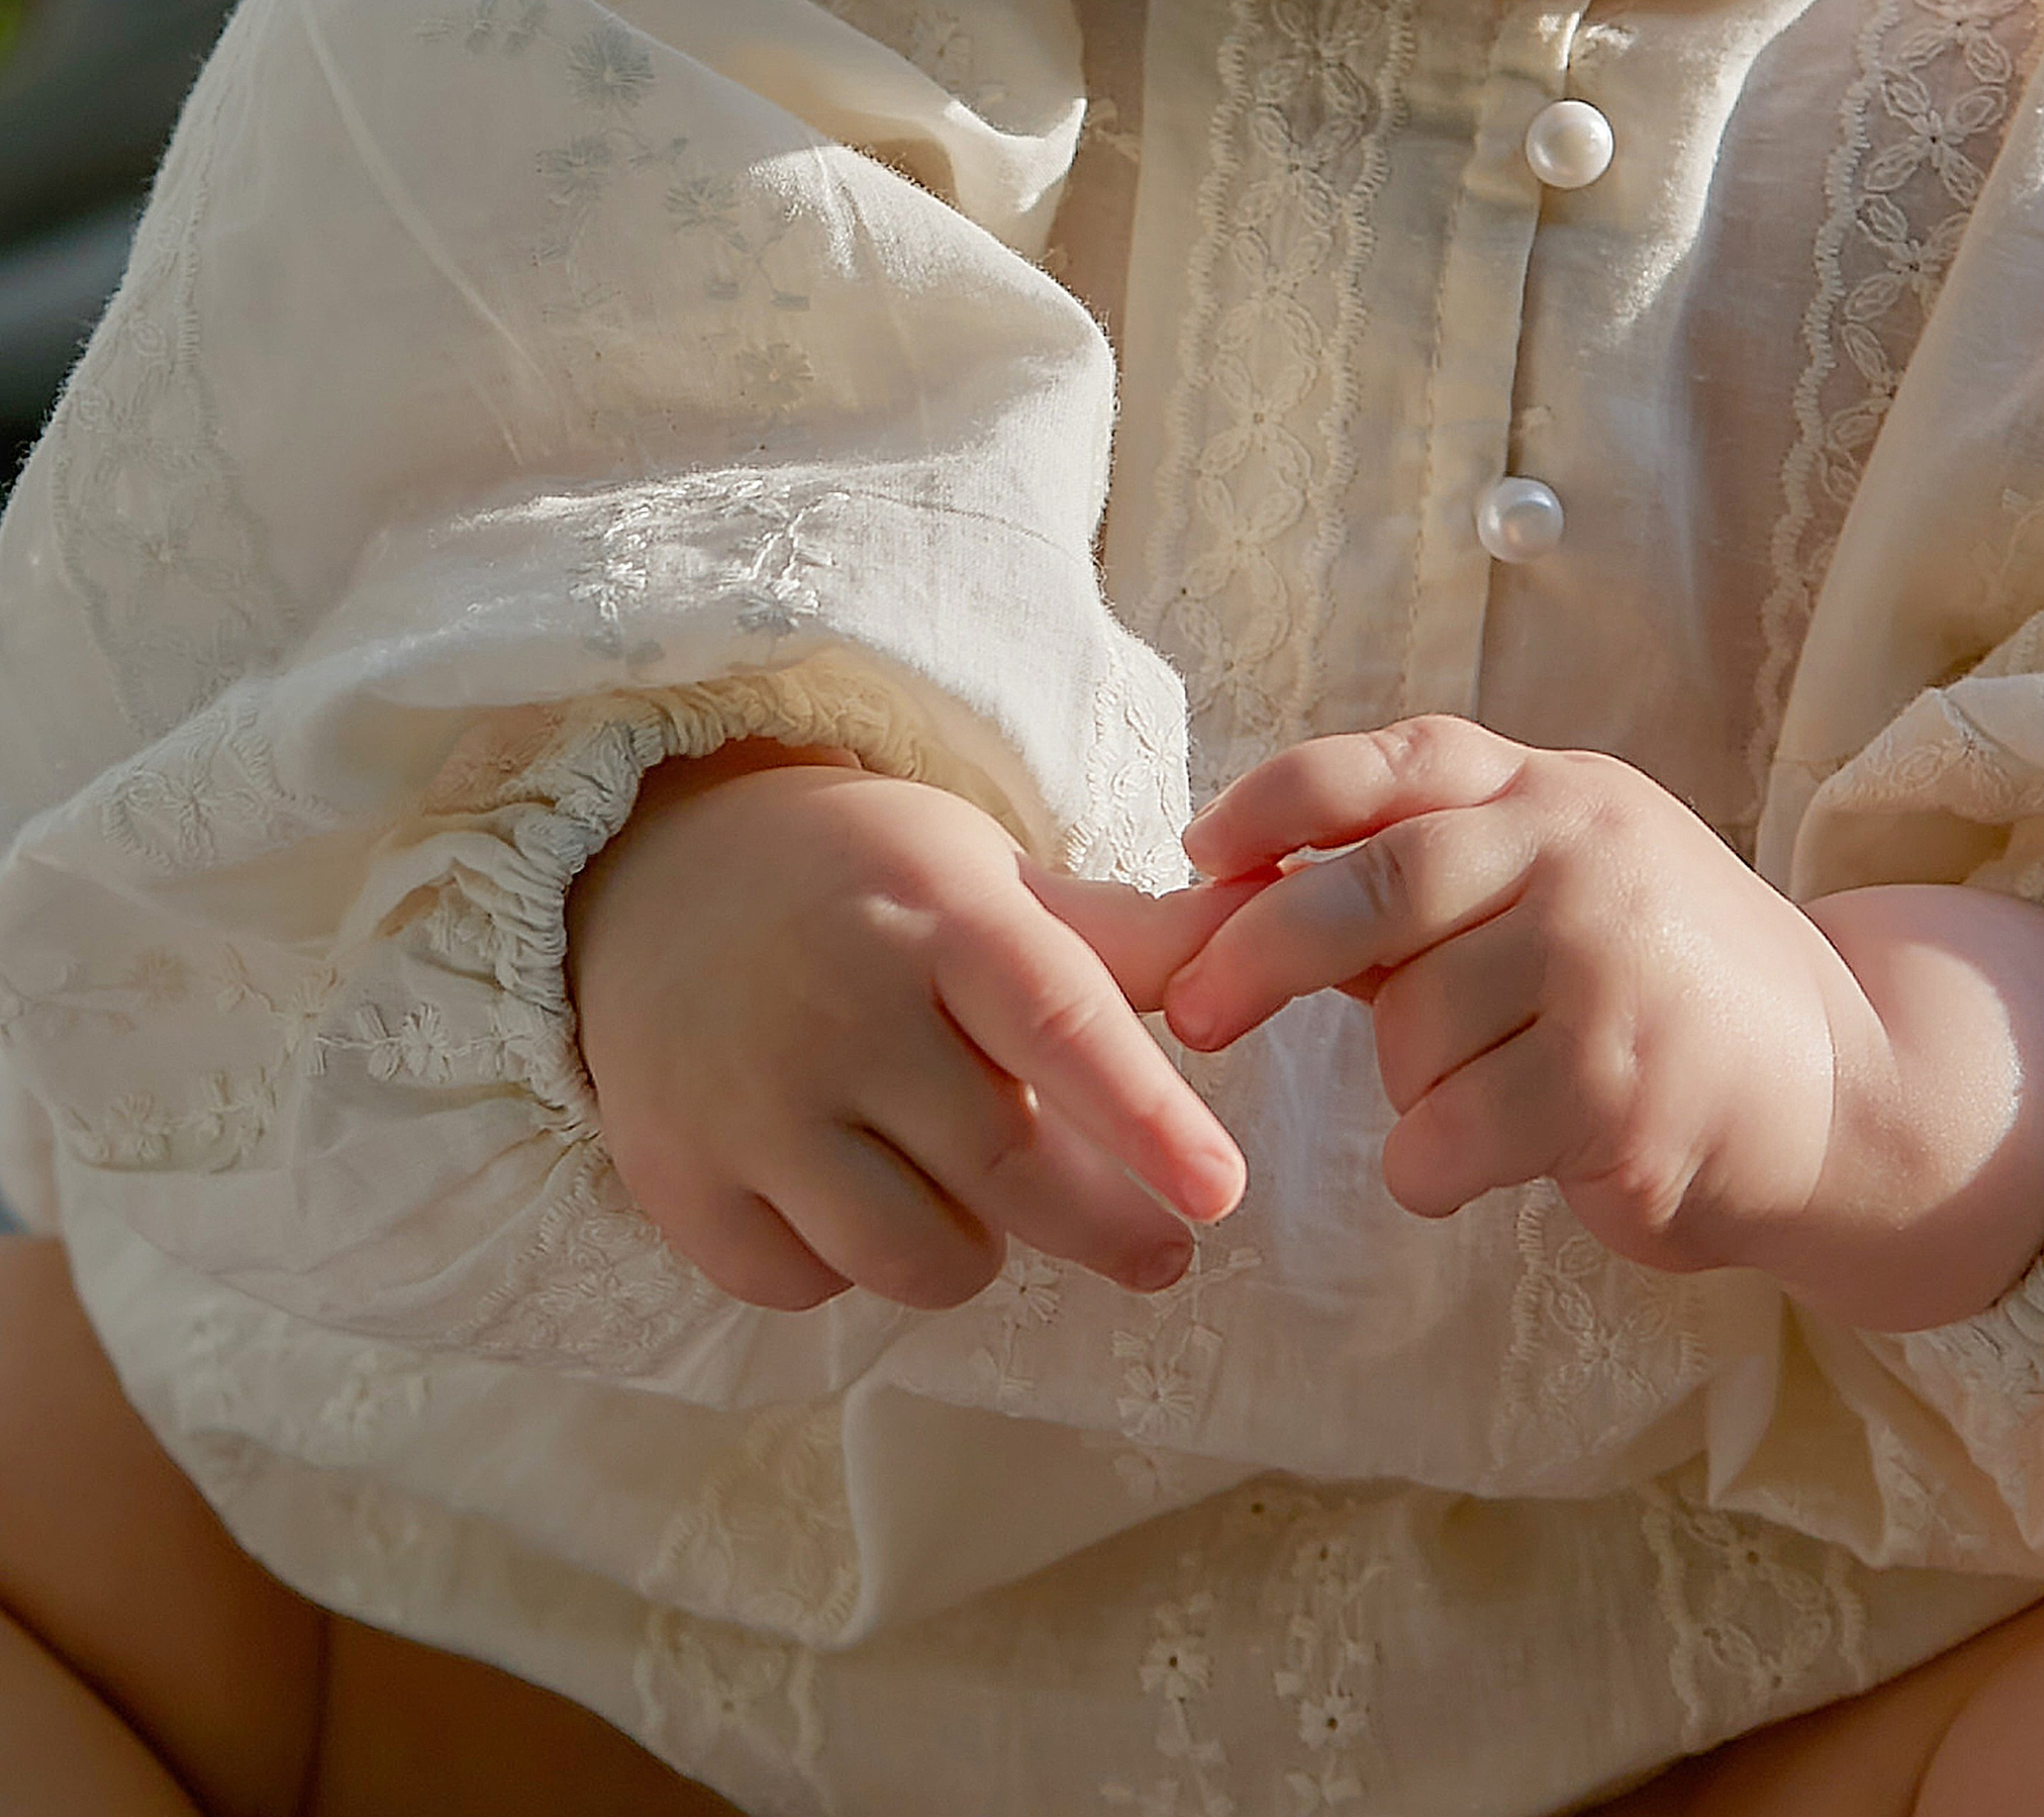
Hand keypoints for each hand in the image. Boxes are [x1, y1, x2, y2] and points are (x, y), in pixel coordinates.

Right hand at [570, 743, 1248, 1312]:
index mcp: (933, 913)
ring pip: (915, 1255)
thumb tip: (1272, 920)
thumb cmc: (866, 881)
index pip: (1058, 1025)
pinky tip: (848, 1191)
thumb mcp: (986, 877)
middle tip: (1164, 1251)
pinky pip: (808, 1284)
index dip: (1148, 1117)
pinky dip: (848, 1264)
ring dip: (973, 1249)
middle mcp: (837, 1003)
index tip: (1222, 1192)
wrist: (657, 872)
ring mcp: (747, 1098)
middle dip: (1108, 1227)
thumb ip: (1124, 935)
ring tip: (975, 1192)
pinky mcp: (677, 1176)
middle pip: (1005, 1168)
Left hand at [1161, 717, 1852, 1276]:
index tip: (1198, 852)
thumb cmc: (1664, 994)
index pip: (1395, 762)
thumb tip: (1239, 899)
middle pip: (1376, 887)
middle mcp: (1580, 856)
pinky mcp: (1617, 1088)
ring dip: (1408, 1089)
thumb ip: (1427, 888)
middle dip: (1261, 950)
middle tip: (1195, 1014)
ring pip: (1409, 1029)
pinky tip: (1489, 1163)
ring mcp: (1605, 966)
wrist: (1850, 1096)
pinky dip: (1431, 1167)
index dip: (1279, 800)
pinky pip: (1448, 1133)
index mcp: (1554, 794)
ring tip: (1481, 1101)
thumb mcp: (1560, 892)